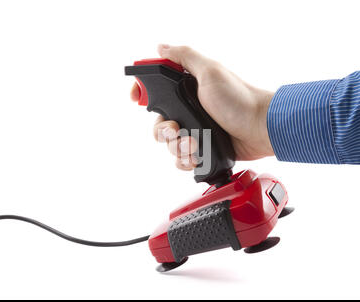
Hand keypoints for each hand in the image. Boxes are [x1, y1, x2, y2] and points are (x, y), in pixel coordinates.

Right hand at [130, 44, 274, 170]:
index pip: (156, 90)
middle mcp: (189, 110)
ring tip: (194, 145)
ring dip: (178, 148)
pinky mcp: (202, 148)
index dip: (142, 93)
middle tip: (177, 130)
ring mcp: (196, 131)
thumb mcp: (210, 71)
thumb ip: (184, 57)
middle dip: (165, 131)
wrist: (260, 129)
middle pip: (159, 124)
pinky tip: (196, 156)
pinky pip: (182, 159)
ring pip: (170, 145)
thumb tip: (160, 47)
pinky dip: (186, 160)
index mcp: (187, 90)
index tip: (136, 99)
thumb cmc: (239, 99)